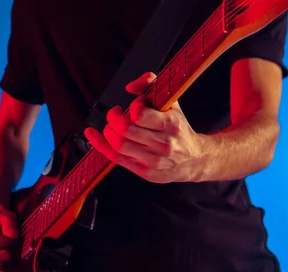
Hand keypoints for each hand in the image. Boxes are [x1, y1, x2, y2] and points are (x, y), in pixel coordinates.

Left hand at [84, 72, 204, 183]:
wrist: (194, 160)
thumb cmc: (179, 130)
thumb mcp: (172, 104)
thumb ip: (152, 85)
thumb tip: (130, 86)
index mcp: (170, 124)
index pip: (140, 115)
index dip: (132, 107)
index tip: (133, 106)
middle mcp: (162, 144)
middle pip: (125, 130)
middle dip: (113, 118)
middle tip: (115, 114)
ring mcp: (153, 160)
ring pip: (119, 145)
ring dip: (108, 132)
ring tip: (111, 126)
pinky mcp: (144, 172)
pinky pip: (116, 158)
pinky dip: (100, 145)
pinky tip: (93, 135)